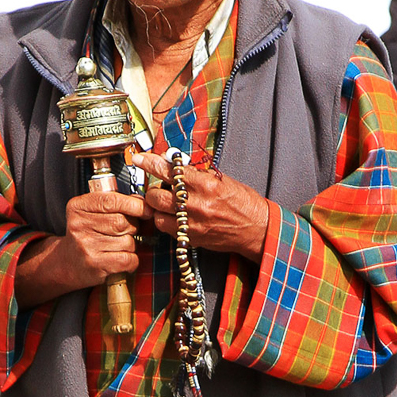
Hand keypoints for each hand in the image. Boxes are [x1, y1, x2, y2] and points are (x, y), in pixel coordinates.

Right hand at [15, 191, 151, 308]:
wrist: (67, 263)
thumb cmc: (86, 234)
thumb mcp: (92, 212)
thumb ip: (115, 203)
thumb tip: (142, 202)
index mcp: (78, 207)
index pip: (111, 200)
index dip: (134, 204)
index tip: (146, 210)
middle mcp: (79, 225)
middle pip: (122, 222)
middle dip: (133, 226)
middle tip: (127, 231)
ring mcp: (86, 246)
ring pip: (128, 241)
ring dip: (130, 245)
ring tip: (118, 246)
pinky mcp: (95, 265)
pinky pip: (128, 259)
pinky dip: (132, 260)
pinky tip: (123, 259)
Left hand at [132, 151, 268, 263]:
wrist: (257, 228)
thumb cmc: (241, 201)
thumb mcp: (221, 180)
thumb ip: (195, 174)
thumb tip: (173, 164)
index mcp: (205, 185)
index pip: (170, 171)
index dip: (151, 163)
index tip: (139, 158)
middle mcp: (196, 204)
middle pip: (156, 195)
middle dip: (153, 189)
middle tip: (159, 187)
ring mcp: (192, 224)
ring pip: (157, 214)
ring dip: (158, 207)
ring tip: (167, 204)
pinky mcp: (191, 238)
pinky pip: (166, 229)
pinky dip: (166, 222)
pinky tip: (174, 217)